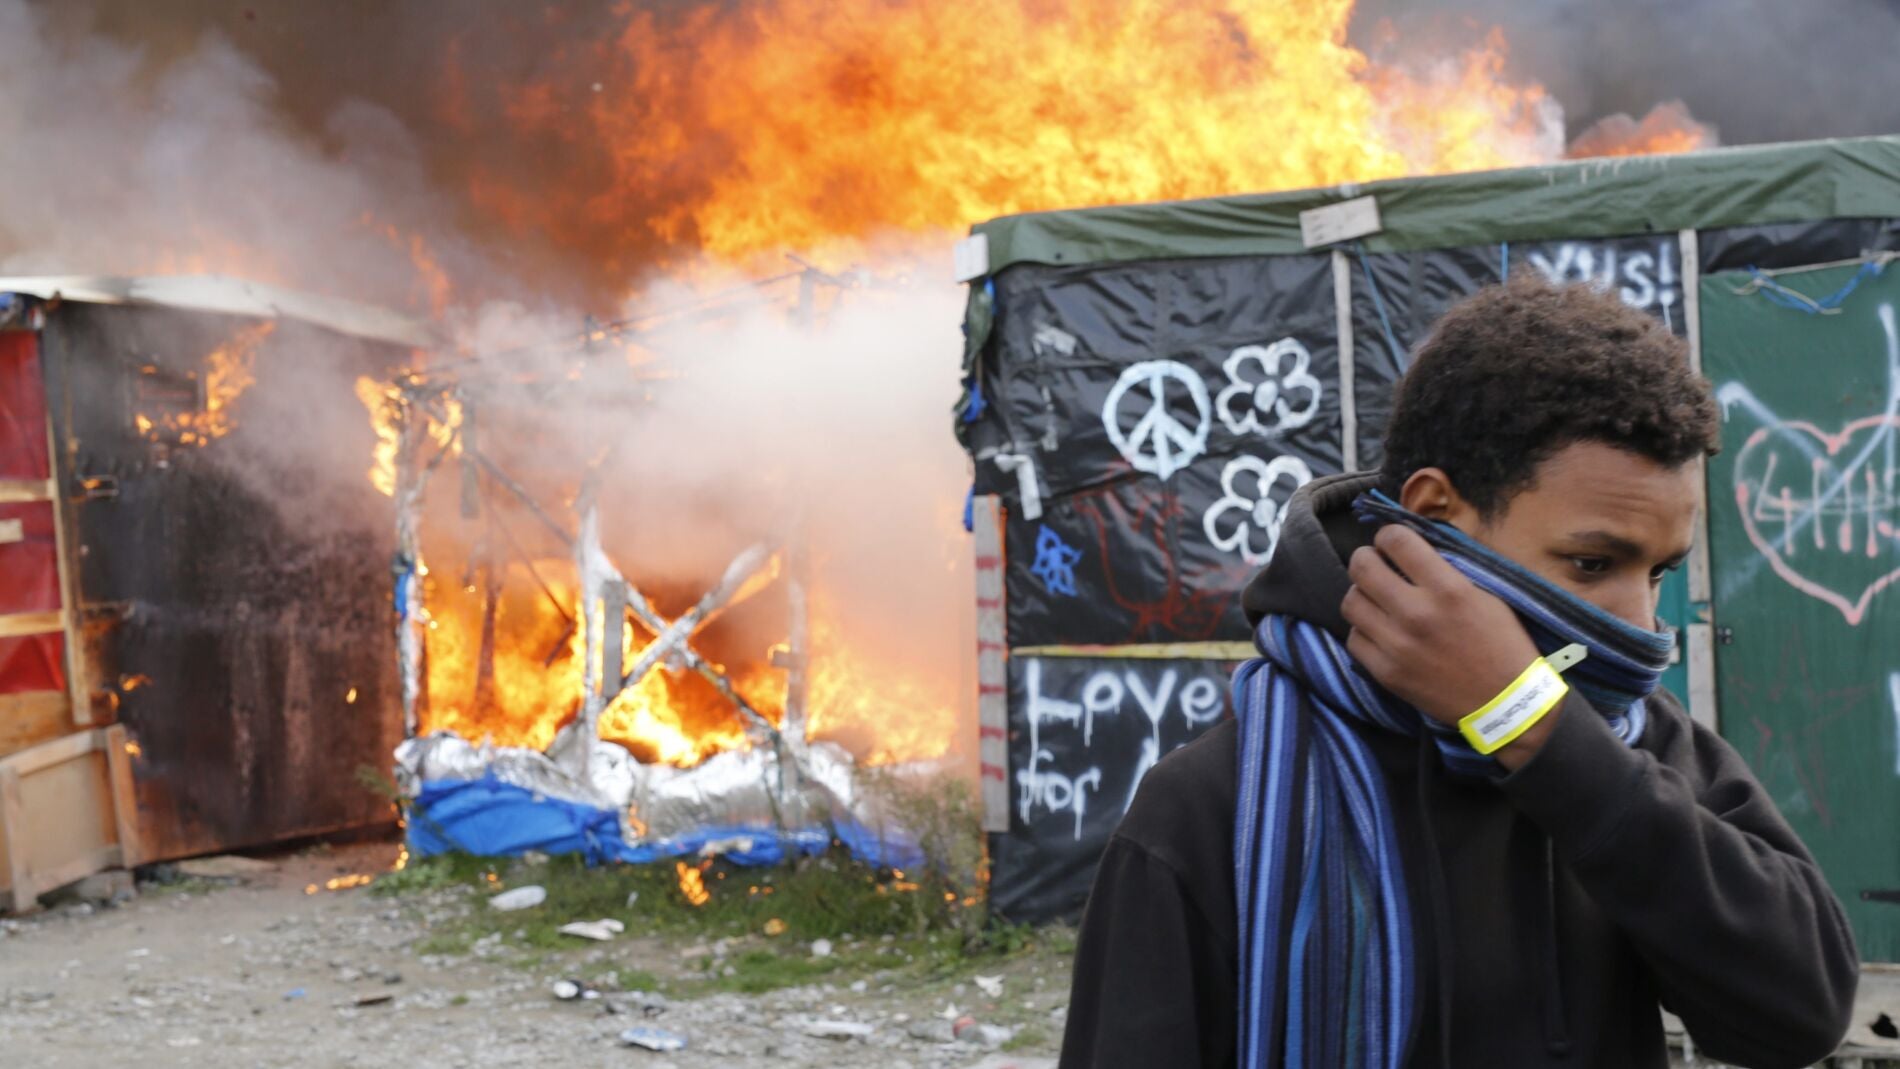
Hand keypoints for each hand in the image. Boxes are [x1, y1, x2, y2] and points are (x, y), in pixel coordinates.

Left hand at [1342, 525, 1553, 765]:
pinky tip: (1379, 630)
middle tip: (1374, 562)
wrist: (1506, 704)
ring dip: (1361, 593)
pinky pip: (1354, 638)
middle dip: (1366, 557)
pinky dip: (1363, 630)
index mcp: (1448, 589)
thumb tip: (1413, 548)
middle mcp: (1417, 613)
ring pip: (1351, 601)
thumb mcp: (1487, 596)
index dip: (1388, 534)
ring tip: (1375, 597)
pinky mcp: (1385, 672)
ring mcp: (1397, 645)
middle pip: (1362, 567)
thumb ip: (1447, 570)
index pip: (1396, 541)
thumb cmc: (1503, 645)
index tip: (1391, 541)